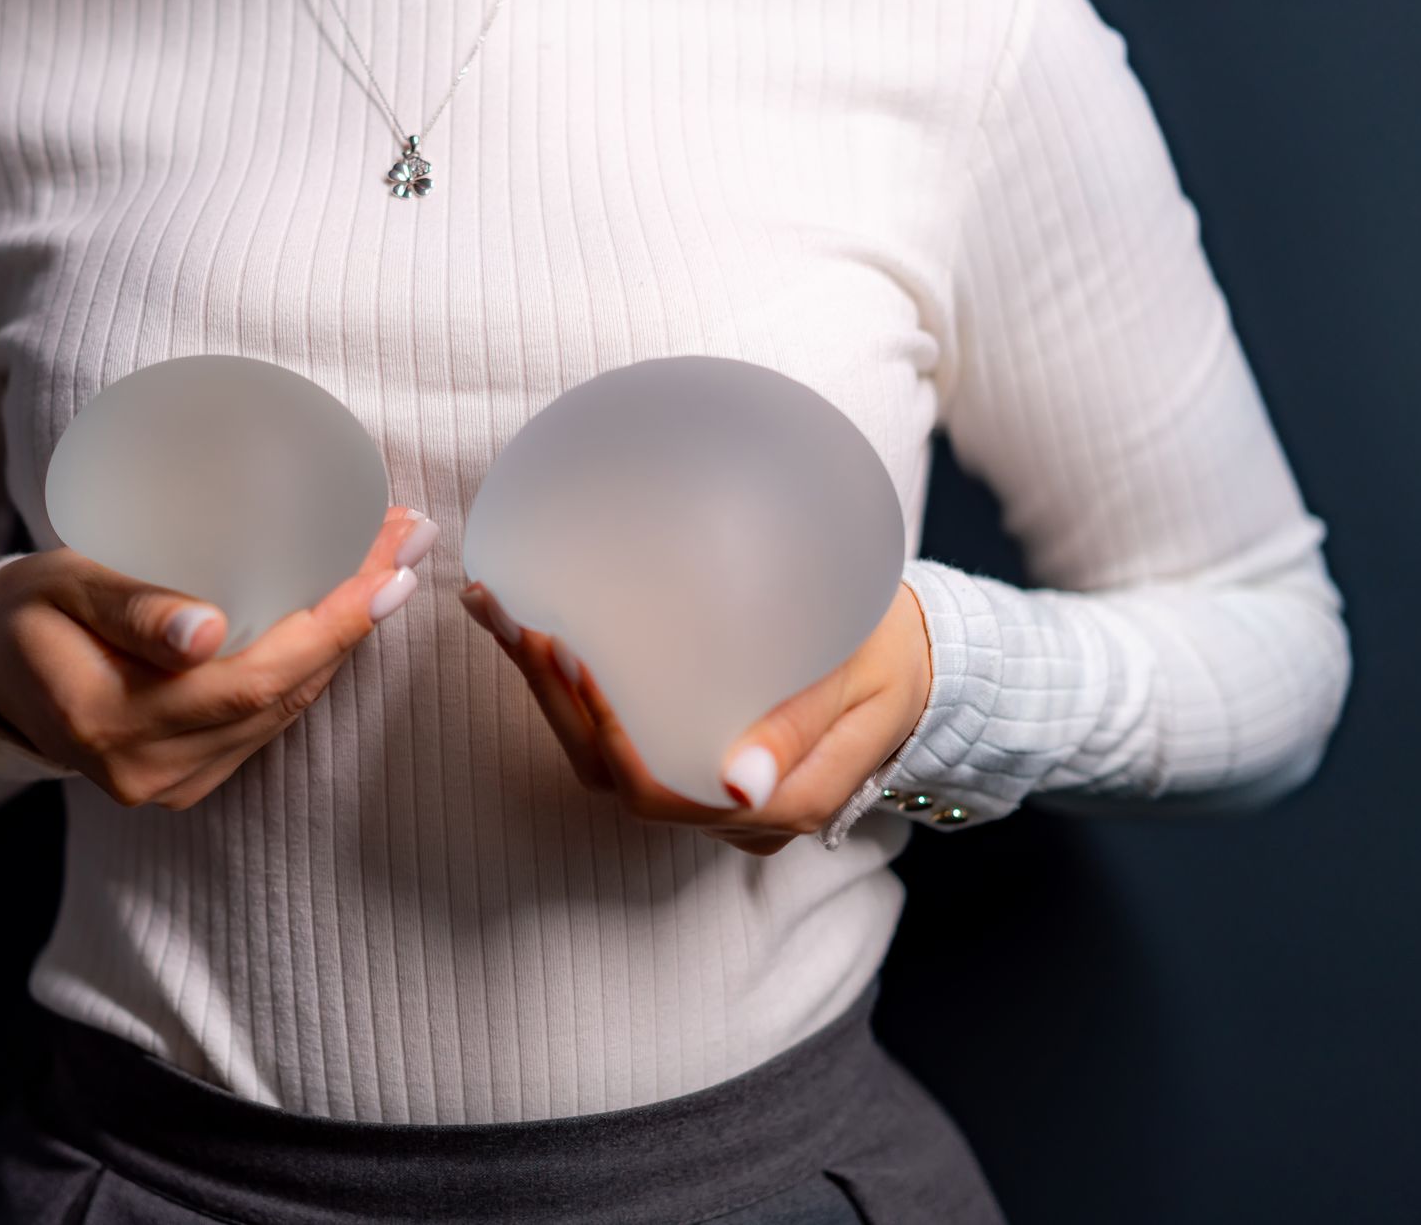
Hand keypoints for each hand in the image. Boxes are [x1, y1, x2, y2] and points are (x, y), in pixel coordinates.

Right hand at [0, 504, 440, 807]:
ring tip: (392, 566)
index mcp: (111, 723)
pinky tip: (346, 615)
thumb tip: (207, 634)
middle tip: (409, 545)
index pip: (250, 679)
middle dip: (356, 621)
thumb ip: (130, 605)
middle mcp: (148, 770)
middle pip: (282, 696)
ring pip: (285, 712)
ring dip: (345, 640)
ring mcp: (172, 785)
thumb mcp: (61, 584)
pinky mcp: (189, 780)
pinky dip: (311, 667)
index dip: (329, 626)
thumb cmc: (30, 611)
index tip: (387, 565)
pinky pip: (268, 723)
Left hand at [457, 579, 931, 855]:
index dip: (602, 733)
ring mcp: (702, 789)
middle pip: (608, 772)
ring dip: (544, 686)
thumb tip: (738, 789)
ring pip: (599, 757)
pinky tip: (530, 622)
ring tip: (499, 609)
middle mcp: (723, 812)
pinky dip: (567, 681)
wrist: (920, 665)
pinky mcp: (687, 754)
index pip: (655, 791)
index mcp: (769, 807)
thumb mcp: (864, 683)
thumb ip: (803, 730)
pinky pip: (616, 732)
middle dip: (550, 696)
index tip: (570, 656)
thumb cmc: (893, 661)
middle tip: (511, 614)